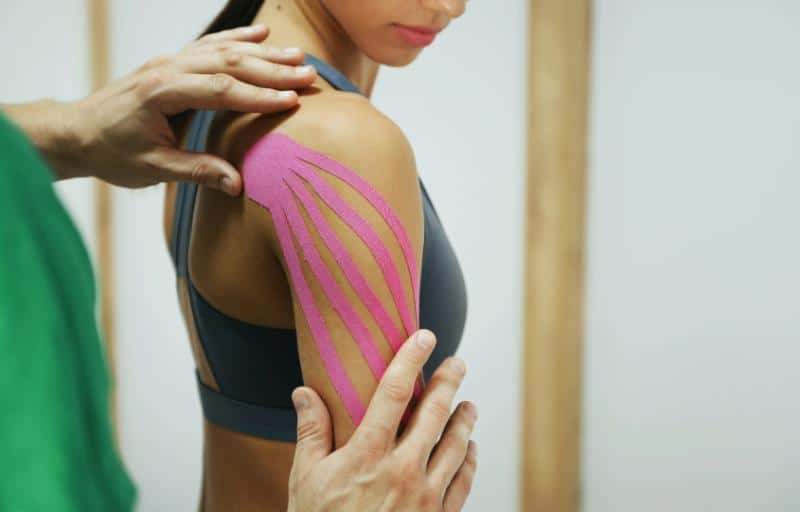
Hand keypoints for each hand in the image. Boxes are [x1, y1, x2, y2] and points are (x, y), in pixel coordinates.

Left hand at [1, 24, 315, 194]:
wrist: (77, 132)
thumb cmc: (112, 152)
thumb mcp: (152, 169)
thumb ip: (197, 171)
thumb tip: (237, 183)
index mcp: (162, 93)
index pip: (220, 90)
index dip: (258, 96)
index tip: (291, 101)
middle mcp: (168, 68)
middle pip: (228, 63)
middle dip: (271, 70)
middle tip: (307, 76)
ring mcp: (170, 61)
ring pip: (223, 50)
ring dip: (262, 53)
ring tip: (298, 58)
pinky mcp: (172, 62)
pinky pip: (209, 44)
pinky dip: (238, 38)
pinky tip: (262, 34)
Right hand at [288, 330, 477, 511]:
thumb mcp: (305, 480)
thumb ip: (311, 432)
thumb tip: (303, 392)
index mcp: (367, 454)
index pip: (394, 392)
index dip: (411, 358)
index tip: (424, 336)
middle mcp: (403, 470)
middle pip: (435, 412)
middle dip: (449, 381)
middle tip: (457, 363)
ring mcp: (425, 497)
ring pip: (456, 444)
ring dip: (465, 419)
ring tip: (469, 404)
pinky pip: (462, 481)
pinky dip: (468, 460)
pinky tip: (468, 448)